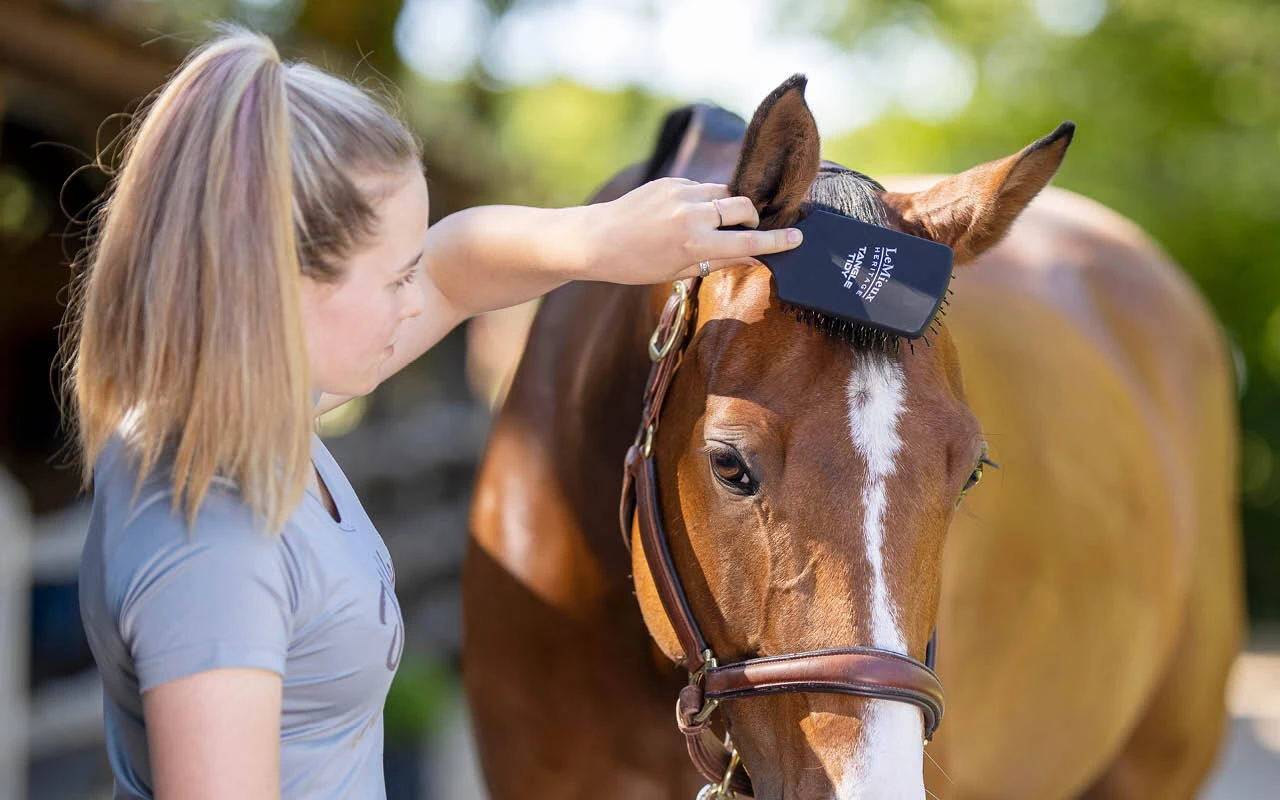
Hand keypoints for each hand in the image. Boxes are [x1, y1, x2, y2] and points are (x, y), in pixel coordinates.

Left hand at [582, 177, 802, 283]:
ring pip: (724, 192)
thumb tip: (750, 255)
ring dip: (728, 206)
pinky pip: (701, 187)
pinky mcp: (670, 181)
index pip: (748, 241)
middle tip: (747, 227)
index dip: (776, 241)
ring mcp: (680, 193)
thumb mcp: (678, 271)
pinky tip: (685, 214)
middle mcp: (691, 215)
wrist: (595, 239)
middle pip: (744, 206)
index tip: (797, 238)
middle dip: (752, 216)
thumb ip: (717, 260)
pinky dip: (704, 200)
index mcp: (695, 245)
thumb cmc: (635, 265)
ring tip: (715, 221)